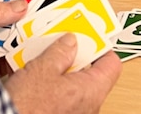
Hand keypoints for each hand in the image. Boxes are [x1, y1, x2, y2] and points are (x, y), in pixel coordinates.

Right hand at [5, 33, 121, 113]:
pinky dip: (51, 83)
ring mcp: (74, 113)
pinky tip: (34, 74)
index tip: (91, 34)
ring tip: (43, 56)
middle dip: (75, 55)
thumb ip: (60, 52)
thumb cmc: (28, 107)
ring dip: (60, 69)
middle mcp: (88, 106)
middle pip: (91, 73)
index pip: (112, 64)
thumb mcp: (42, 69)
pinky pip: (61, 95)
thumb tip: (70, 41)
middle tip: (62, 41)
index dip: (102, 46)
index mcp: (91, 91)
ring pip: (73, 84)